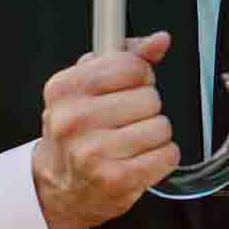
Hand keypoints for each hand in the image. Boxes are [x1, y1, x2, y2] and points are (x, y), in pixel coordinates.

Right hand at [32, 31, 179, 228]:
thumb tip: (160, 40)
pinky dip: (162, 157)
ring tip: (131, 143)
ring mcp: (94, 152)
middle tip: (125, 123)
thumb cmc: (78, 133)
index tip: (127, 90)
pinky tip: (140, 160)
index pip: (131, 67)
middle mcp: (75, 120)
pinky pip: (168, 155)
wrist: (60, 187)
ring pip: (162, 126)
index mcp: (65, 89)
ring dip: (155, 135)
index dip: (139, 77)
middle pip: (150, 97)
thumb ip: (127, 57)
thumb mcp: (89, 87)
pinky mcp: (117, 179)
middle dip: (146, 109)